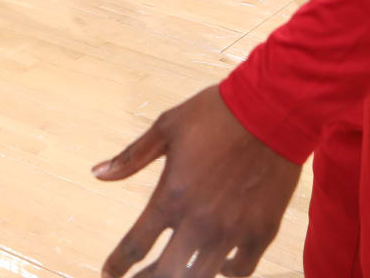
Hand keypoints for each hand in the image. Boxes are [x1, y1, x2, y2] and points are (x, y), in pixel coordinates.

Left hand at [95, 86, 301, 277]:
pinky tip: (220, 266)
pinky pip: (241, 269)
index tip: (108, 273)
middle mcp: (199, 221)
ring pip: (201, 276)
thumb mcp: (166, 128)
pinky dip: (227, 271)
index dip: (117, 265)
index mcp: (171, 196)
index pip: (135, 245)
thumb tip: (97, 173)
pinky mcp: (261, 231)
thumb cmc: (216, 114)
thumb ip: (132, 157)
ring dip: (183, 277)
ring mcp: (232, 231)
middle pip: (165, 273)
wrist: (271, 109)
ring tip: (173, 274)